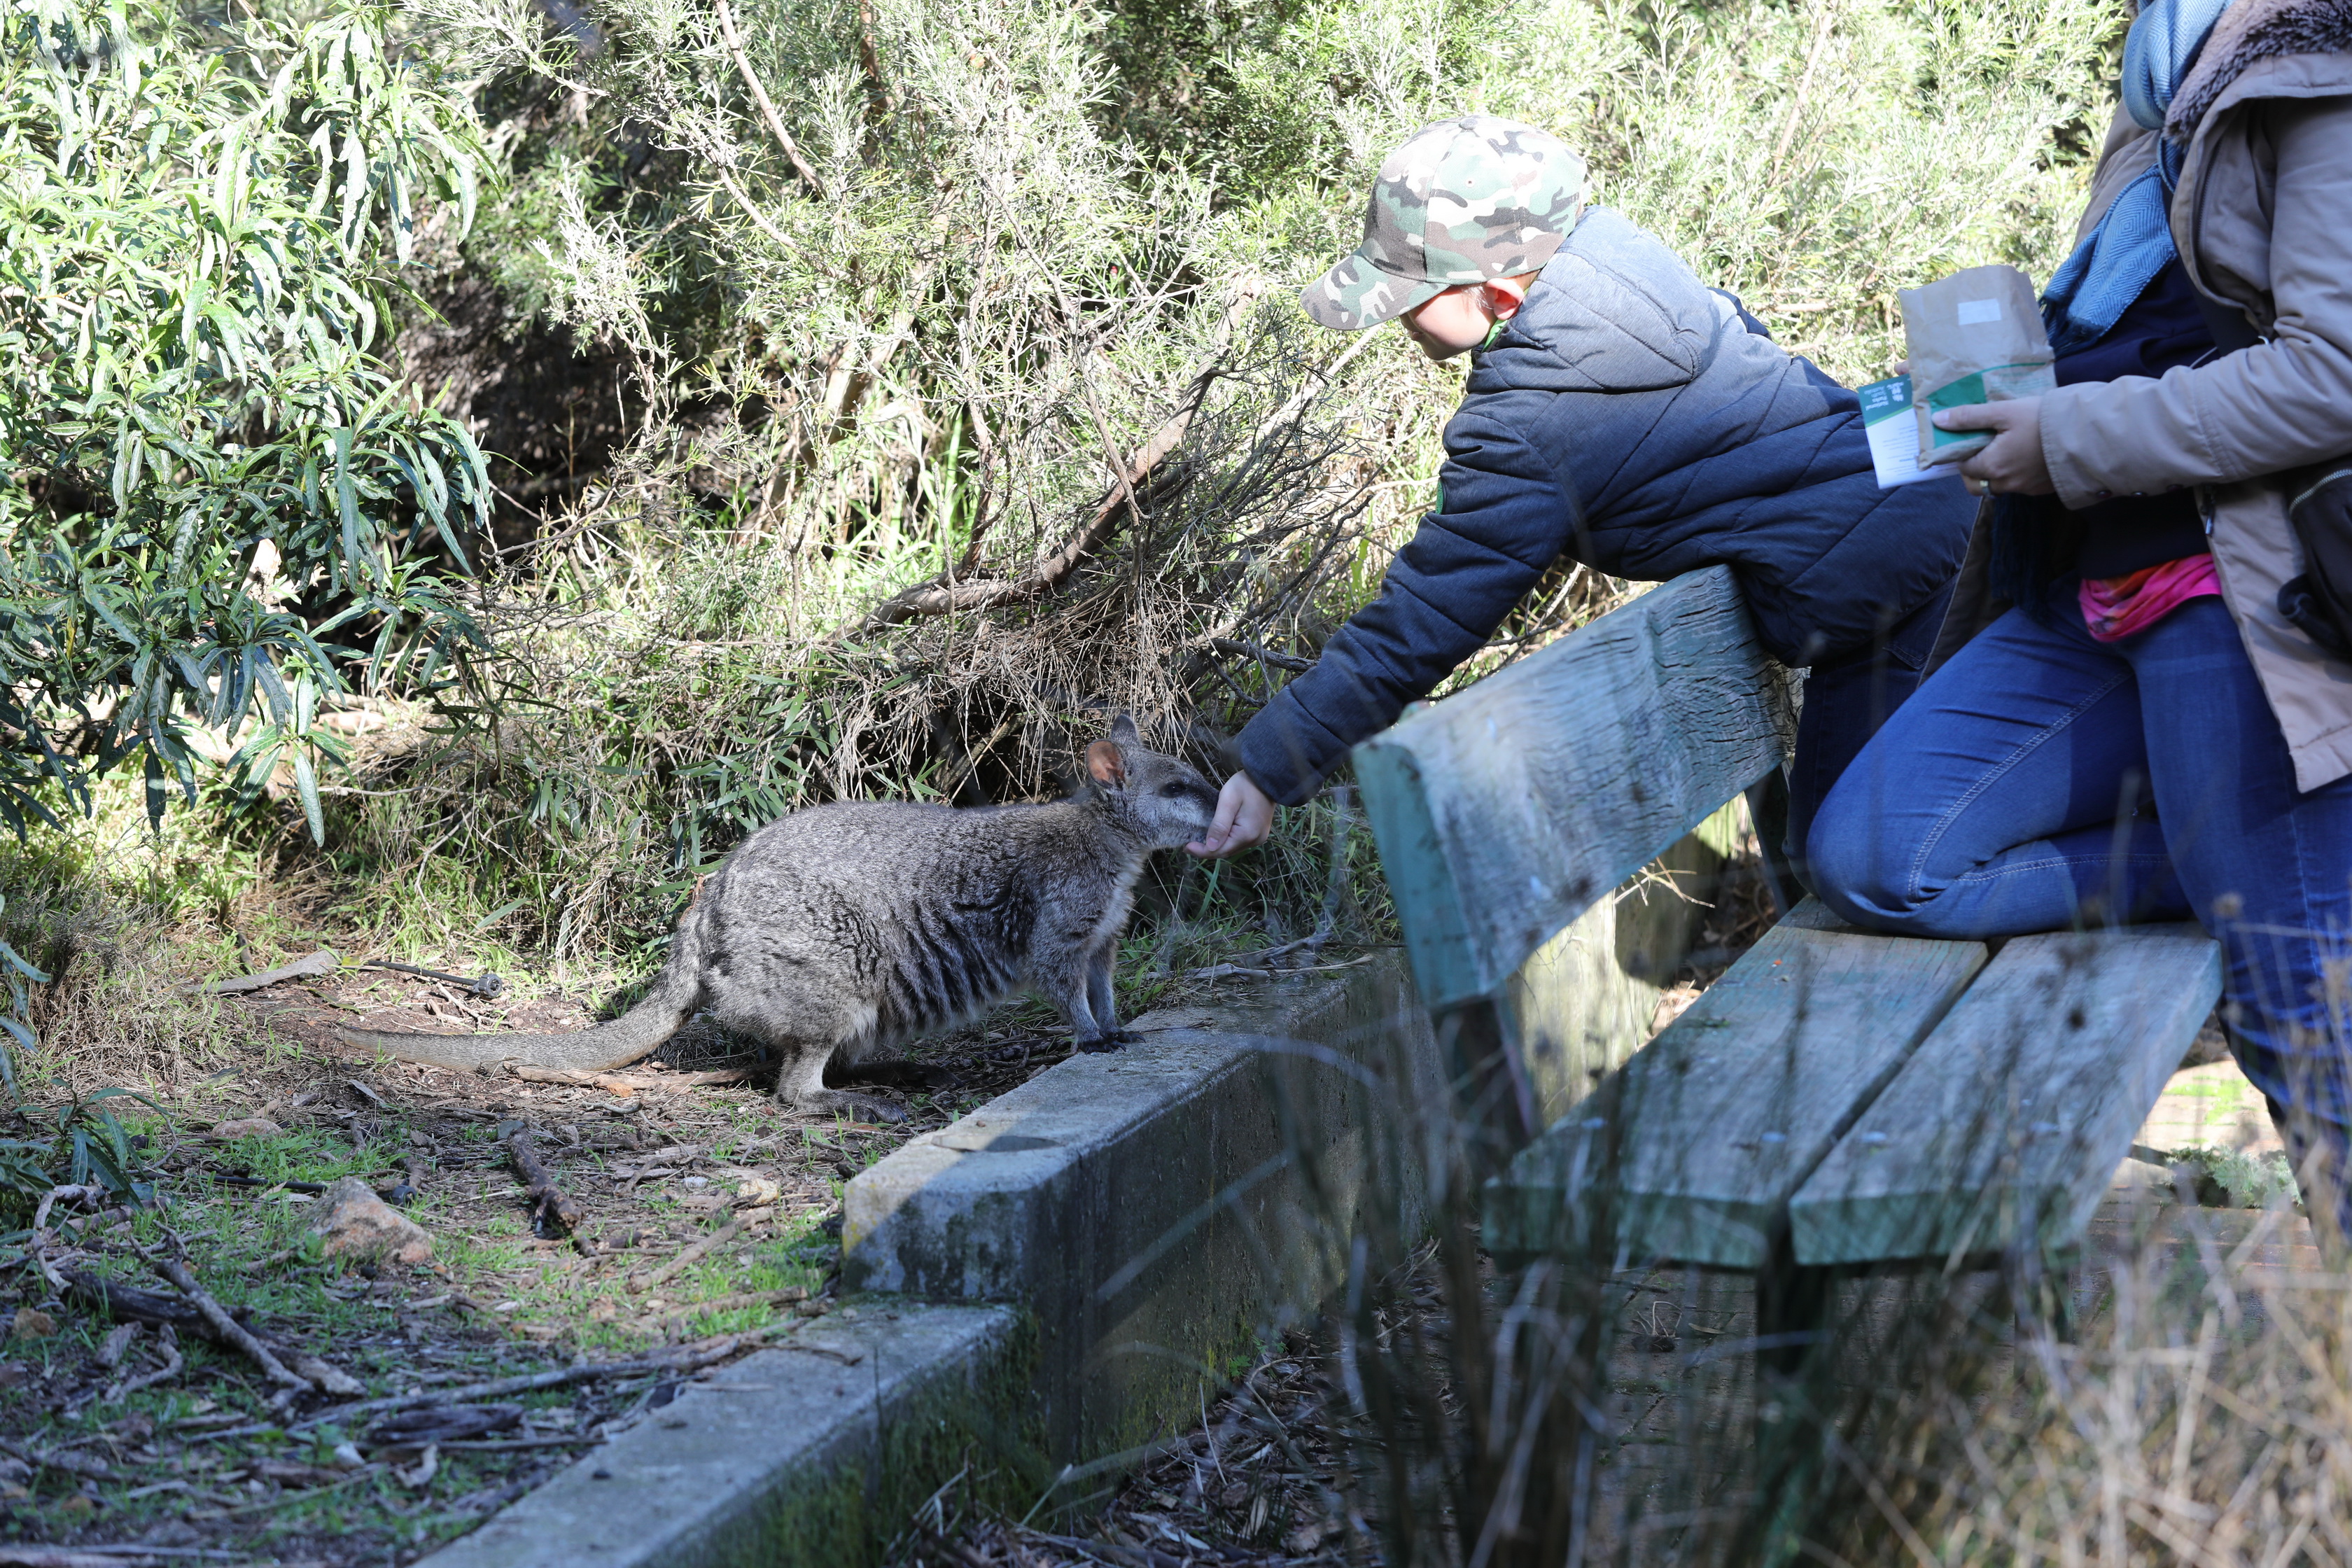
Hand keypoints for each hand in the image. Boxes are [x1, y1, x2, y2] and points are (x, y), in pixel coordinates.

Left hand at [1187, 773, 1274, 858]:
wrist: (1267, 777)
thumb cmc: (1246, 785)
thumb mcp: (1228, 801)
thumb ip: (1219, 824)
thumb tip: (1210, 846)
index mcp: (1247, 834)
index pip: (1220, 850)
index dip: (1202, 851)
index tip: (1186, 846)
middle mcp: (1254, 840)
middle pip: (1226, 851)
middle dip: (1207, 850)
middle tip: (1189, 844)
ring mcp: (1258, 838)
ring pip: (1232, 848)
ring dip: (1216, 846)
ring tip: (1199, 841)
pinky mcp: (1258, 833)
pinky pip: (1239, 842)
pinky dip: (1226, 841)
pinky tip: (1216, 836)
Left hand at [1935, 398, 2053, 496]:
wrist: (2087, 433)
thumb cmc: (2042, 420)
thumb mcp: (2004, 412)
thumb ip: (1970, 417)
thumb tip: (1938, 420)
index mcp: (1992, 466)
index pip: (1963, 469)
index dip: (1963, 455)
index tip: (1970, 441)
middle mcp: (2006, 483)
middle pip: (1978, 485)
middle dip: (1974, 471)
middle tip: (1984, 449)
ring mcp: (2026, 489)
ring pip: (2000, 486)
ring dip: (1997, 472)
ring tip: (2007, 449)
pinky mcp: (2043, 489)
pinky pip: (2021, 486)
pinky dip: (2017, 475)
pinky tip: (2026, 456)